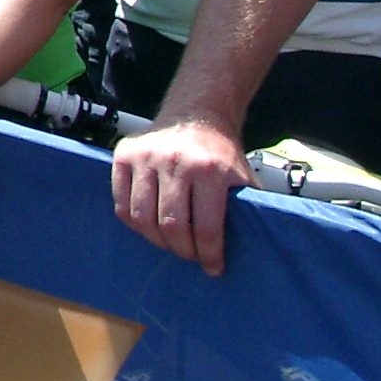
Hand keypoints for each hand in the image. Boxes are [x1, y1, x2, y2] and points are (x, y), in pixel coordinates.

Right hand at [112, 119, 251, 276]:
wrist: (196, 113)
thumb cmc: (220, 152)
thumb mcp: (243, 177)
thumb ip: (249, 208)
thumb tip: (258, 247)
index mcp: (209, 169)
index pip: (205, 227)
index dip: (209, 254)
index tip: (213, 267)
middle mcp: (174, 160)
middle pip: (171, 226)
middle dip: (183, 250)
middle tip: (191, 254)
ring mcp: (145, 157)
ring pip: (142, 218)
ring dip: (157, 239)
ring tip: (170, 241)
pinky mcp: (124, 155)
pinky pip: (122, 204)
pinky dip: (135, 222)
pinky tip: (150, 224)